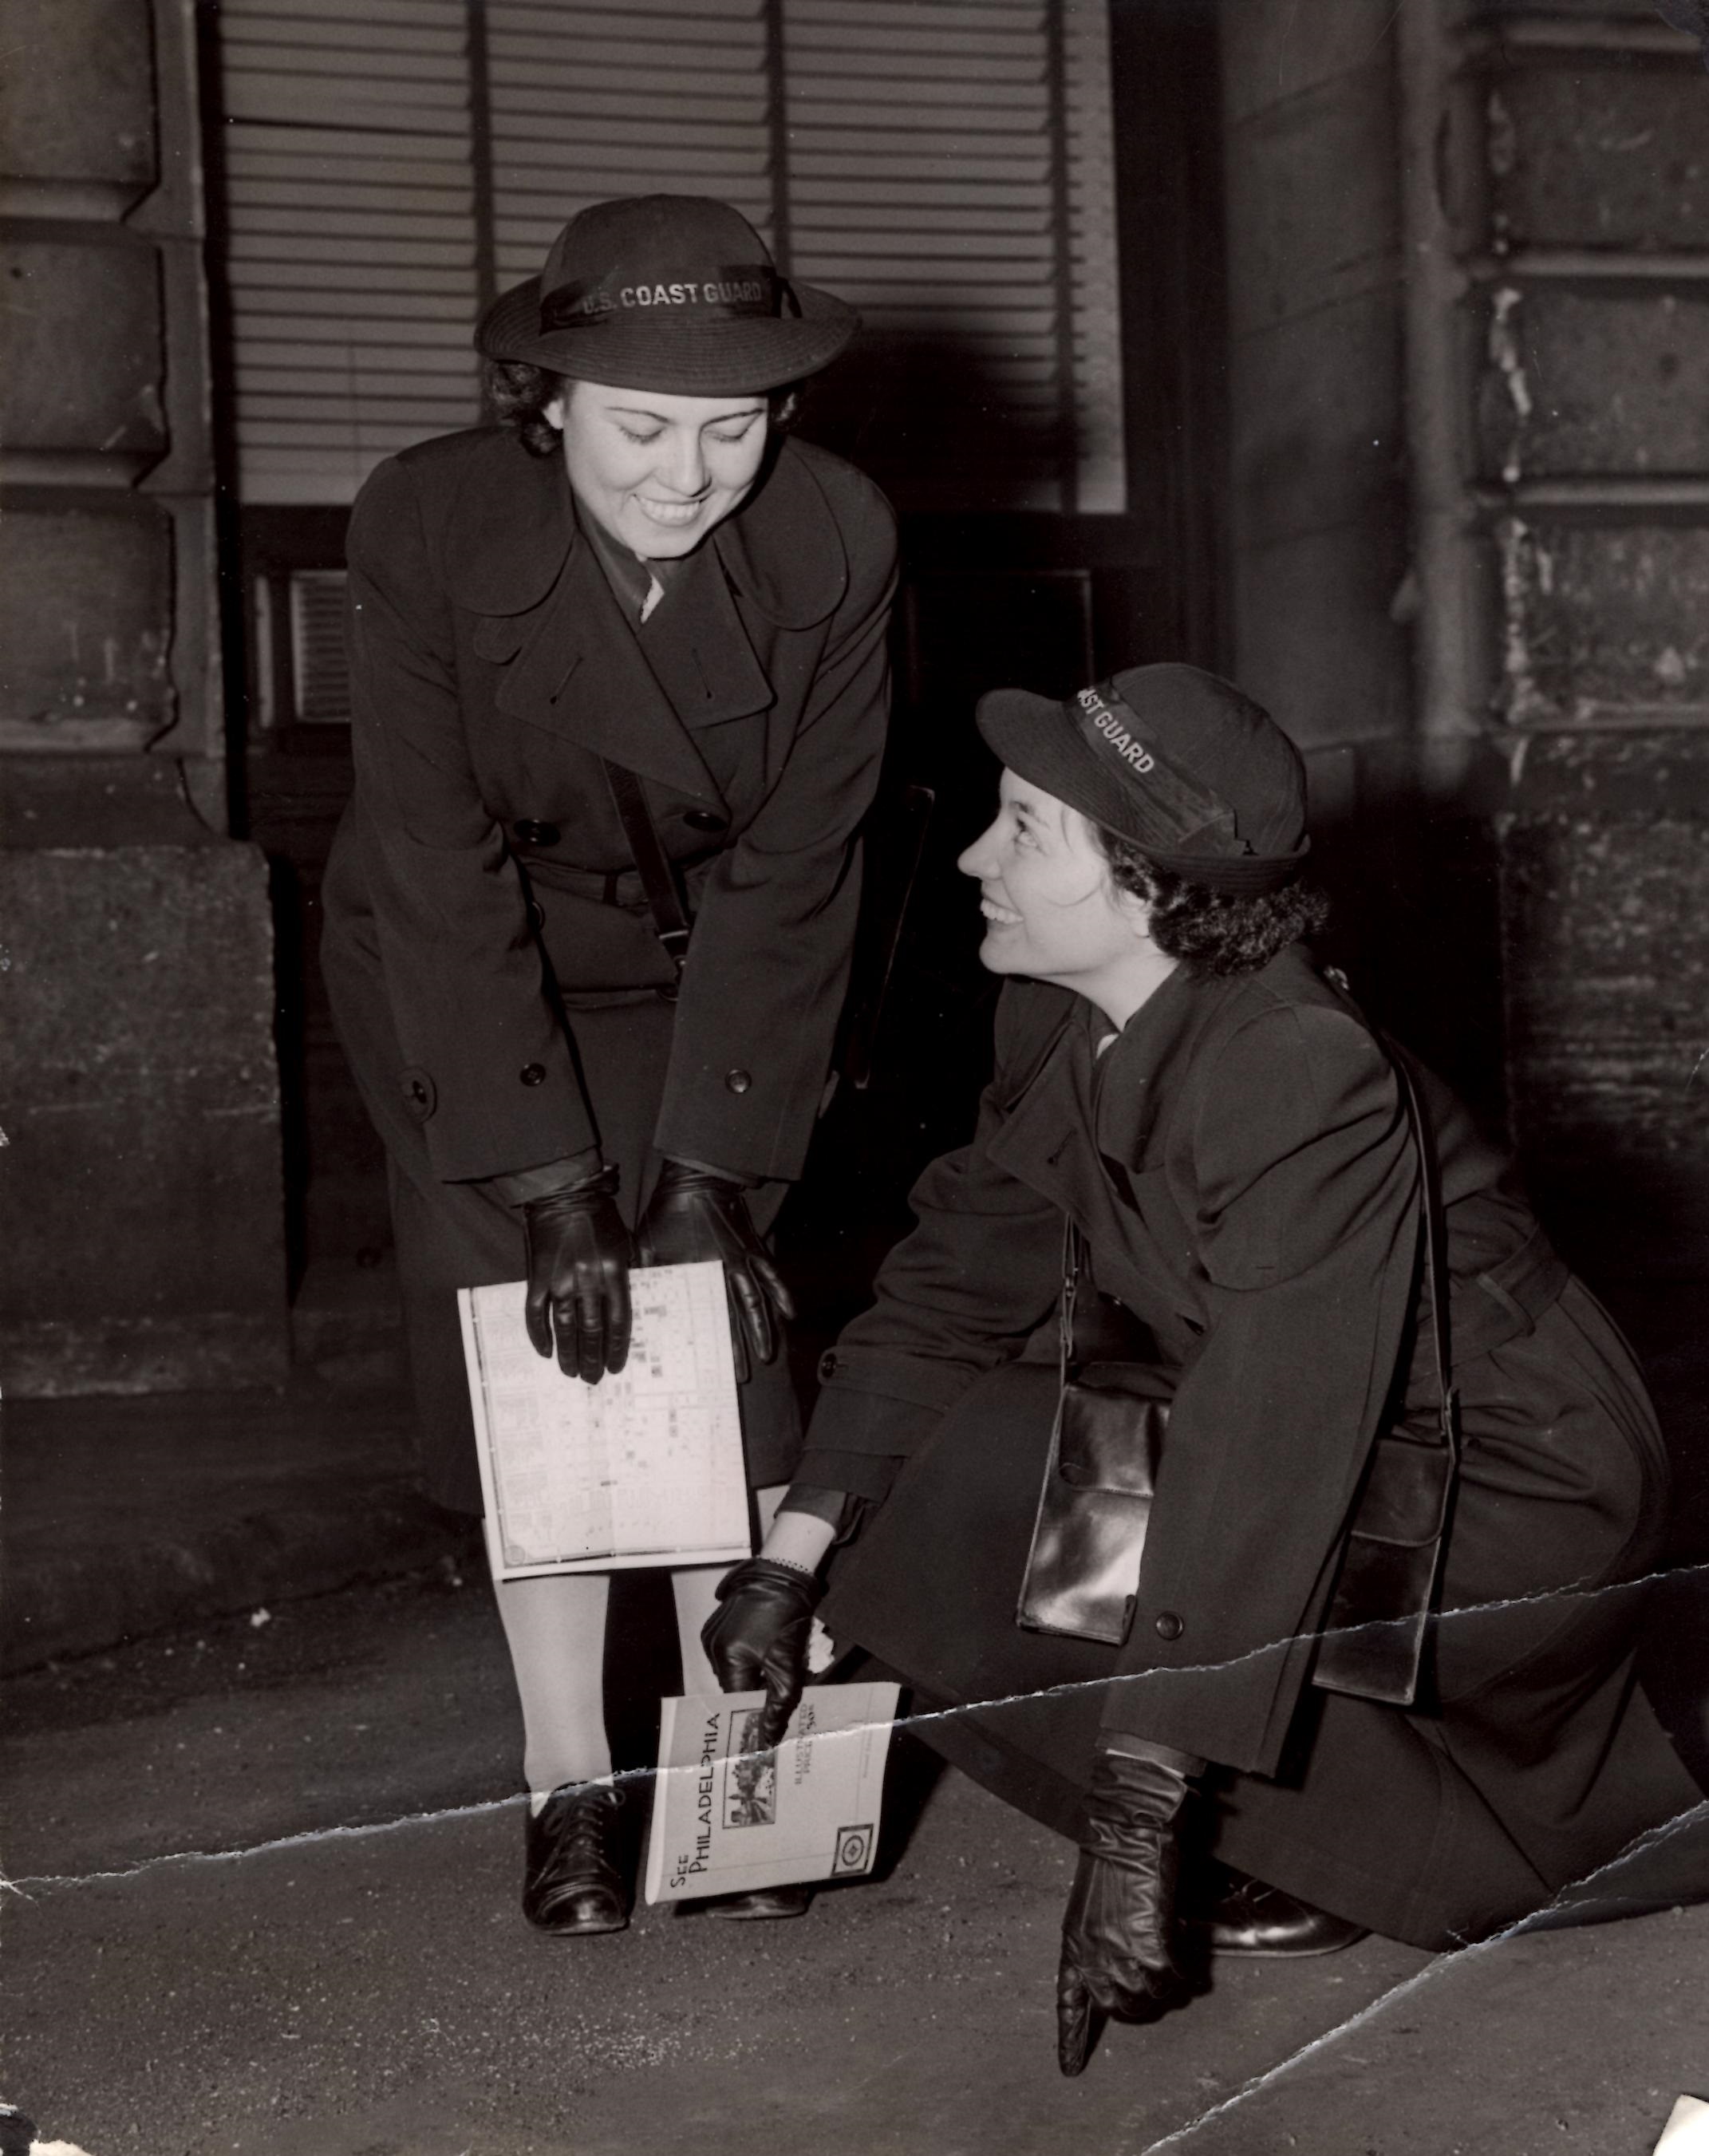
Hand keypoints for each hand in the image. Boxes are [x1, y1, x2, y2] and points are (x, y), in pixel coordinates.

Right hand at [521, 1167, 631, 1383]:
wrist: (565, 1195)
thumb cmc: (600, 1219)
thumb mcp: (625, 1244)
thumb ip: (626, 1275)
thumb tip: (625, 1308)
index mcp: (614, 1273)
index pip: (618, 1322)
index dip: (616, 1349)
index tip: (614, 1368)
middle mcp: (588, 1281)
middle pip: (591, 1330)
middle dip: (592, 1359)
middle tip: (592, 1379)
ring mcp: (560, 1280)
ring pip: (564, 1328)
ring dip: (568, 1353)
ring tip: (571, 1372)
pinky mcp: (537, 1277)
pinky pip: (535, 1314)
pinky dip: (539, 1335)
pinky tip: (545, 1352)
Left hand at [637, 1161, 794, 1369]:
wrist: (696, 1180)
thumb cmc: (666, 1213)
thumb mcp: (648, 1245)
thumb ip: (648, 1276)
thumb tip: (637, 1305)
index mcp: (699, 1271)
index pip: (711, 1316)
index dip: (718, 1343)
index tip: (719, 1366)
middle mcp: (727, 1270)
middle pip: (739, 1316)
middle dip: (743, 1346)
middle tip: (743, 1372)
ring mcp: (745, 1259)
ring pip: (759, 1300)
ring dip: (764, 1328)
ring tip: (768, 1353)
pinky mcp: (755, 1248)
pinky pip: (773, 1274)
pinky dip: (782, 1294)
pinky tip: (791, 1313)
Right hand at [701, 1557, 822, 1747]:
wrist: (782, 1575)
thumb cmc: (786, 1618)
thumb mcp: (788, 1667)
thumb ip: (778, 1707)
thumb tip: (769, 1740)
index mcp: (727, 1659)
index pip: (735, 1701)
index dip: (752, 1713)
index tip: (768, 1721)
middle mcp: (712, 1647)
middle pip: (733, 1685)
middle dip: (755, 1691)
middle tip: (777, 1689)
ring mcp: (712, 1633)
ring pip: (731, 1668)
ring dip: (750, 1672)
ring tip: (773, 1664)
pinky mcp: (716, 1622)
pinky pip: (728, 1650)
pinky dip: (744, 1656)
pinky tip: (763, 1647)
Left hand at [1056, 1750, 1191, 2076]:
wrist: (1129, 1828)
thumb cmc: (1115, 1857)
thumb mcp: (1094, 1904)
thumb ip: (1101, 1939)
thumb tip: (1123, 1966)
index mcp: (1072, 1943)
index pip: (1068, 2001)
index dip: (1071, 2038)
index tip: (1069, 2069)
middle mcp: (1092, 1956)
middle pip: (1120, 2007)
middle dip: (1143, 2001)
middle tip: (1160, 1978)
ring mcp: (1119, 1954)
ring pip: (1150, 1998)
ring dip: (1167, 1987)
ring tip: (1174, 1963)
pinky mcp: (1150, 1947)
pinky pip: (1173, 1980)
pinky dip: (1184, 1974)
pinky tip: (1186, 1960)